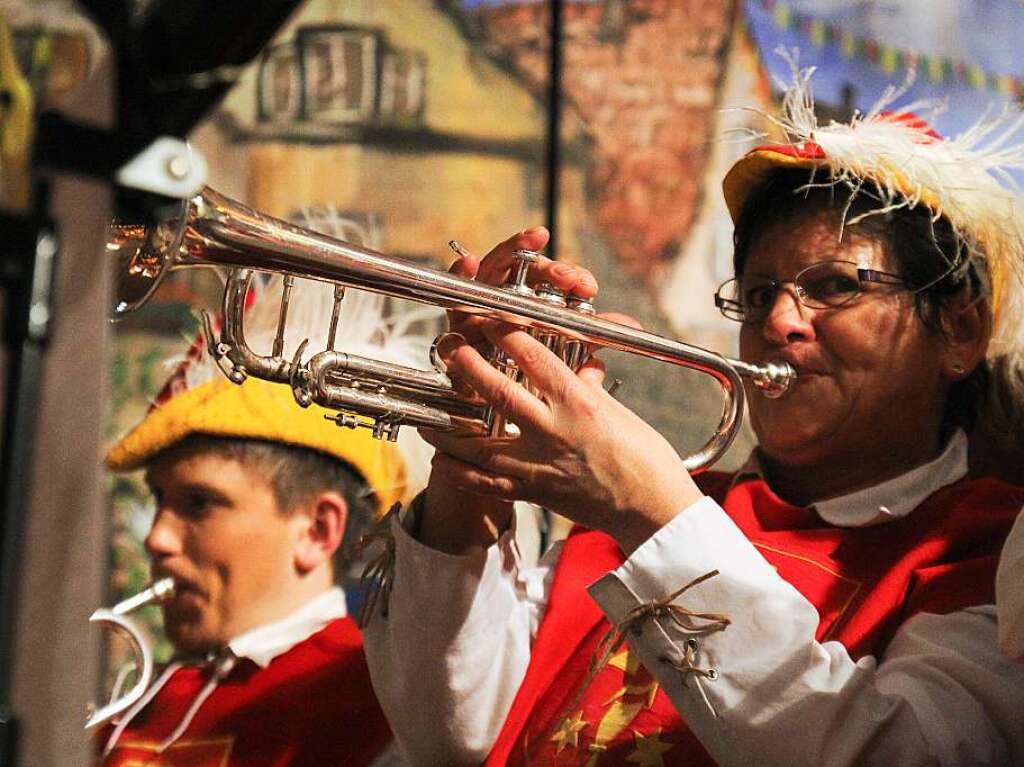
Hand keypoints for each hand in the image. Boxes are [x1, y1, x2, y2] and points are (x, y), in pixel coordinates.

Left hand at [423, 321, 702, 555]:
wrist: (655, 511)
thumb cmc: (647, 459)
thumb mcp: (619, 412)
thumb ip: (590, 388)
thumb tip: (582, 366)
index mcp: (580, 402)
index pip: (533, 356)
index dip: (503, 332)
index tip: (486, 317)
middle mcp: (555, 430)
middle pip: (498, 392)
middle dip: (468, 366)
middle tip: (449, 348)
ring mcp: (542, 464)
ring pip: (481, 442)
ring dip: (450, 426)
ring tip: (429, 412)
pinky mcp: (536, 494)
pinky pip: (488, 485)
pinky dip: (461, 474)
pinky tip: (442, 462)